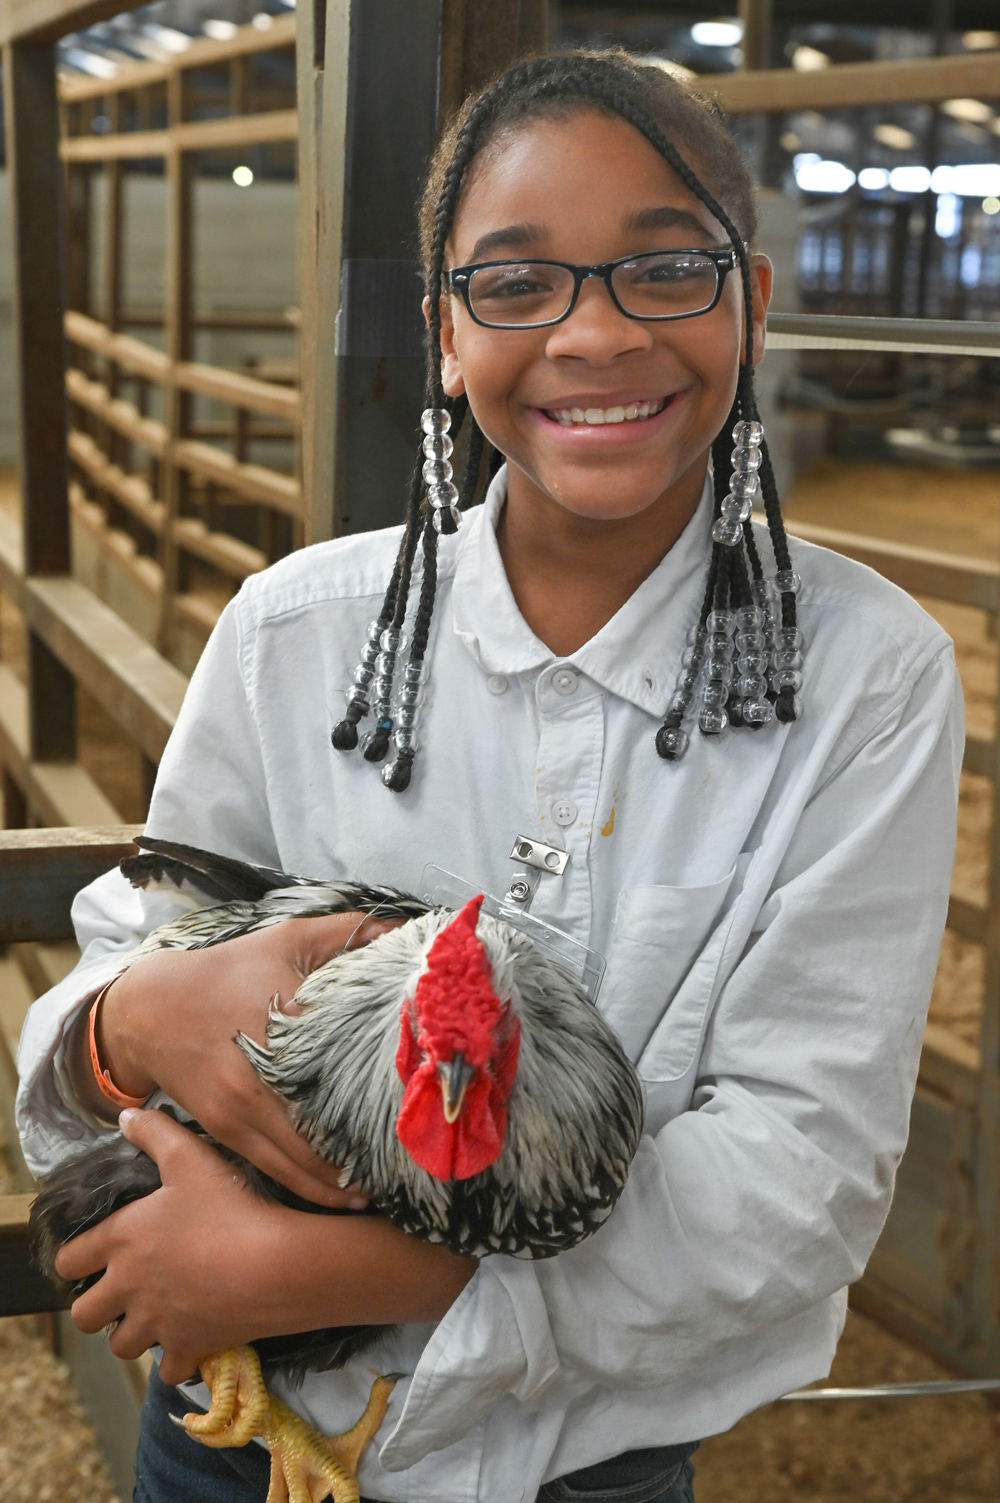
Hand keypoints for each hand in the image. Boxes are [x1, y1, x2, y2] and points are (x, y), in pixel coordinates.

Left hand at [56, 1110, 476, 1383]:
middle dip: (98, 1306)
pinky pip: (169, 1371)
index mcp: (123, 1241)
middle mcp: (130, 1289)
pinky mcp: (190, 1349)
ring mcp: (158, 1324)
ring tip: (154, 1315)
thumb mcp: (190, 1156)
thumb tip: (127, 1115)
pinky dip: (176, 1360)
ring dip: (133, 1333)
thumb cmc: (229, 1206)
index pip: (70, 1260)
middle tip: (122, 1291)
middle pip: (85, 1316)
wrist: (274, 1264)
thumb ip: (154, 1132)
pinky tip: (191, 1340)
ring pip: (121, 1346)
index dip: (77, 1259)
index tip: (91, 1256)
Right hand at [80, 912, 398, 1206]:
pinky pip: (276, 1169)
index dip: (388, 1090)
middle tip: (418, 1168)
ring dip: (344, 1184)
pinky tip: (343, 1197)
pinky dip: (310, 1187)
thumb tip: (404, 926)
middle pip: (329, 1128)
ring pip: (303, 1162)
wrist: (152, 1009)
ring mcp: (243, 1109)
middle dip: (373, 1153)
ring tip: (388, 1193)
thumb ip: (347, 931)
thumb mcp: (287, 938)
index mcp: (288, 1022)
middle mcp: (265, 1074)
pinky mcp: (228, 1131)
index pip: (349, 1063)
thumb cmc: (229, 971)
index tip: (426, 1106)